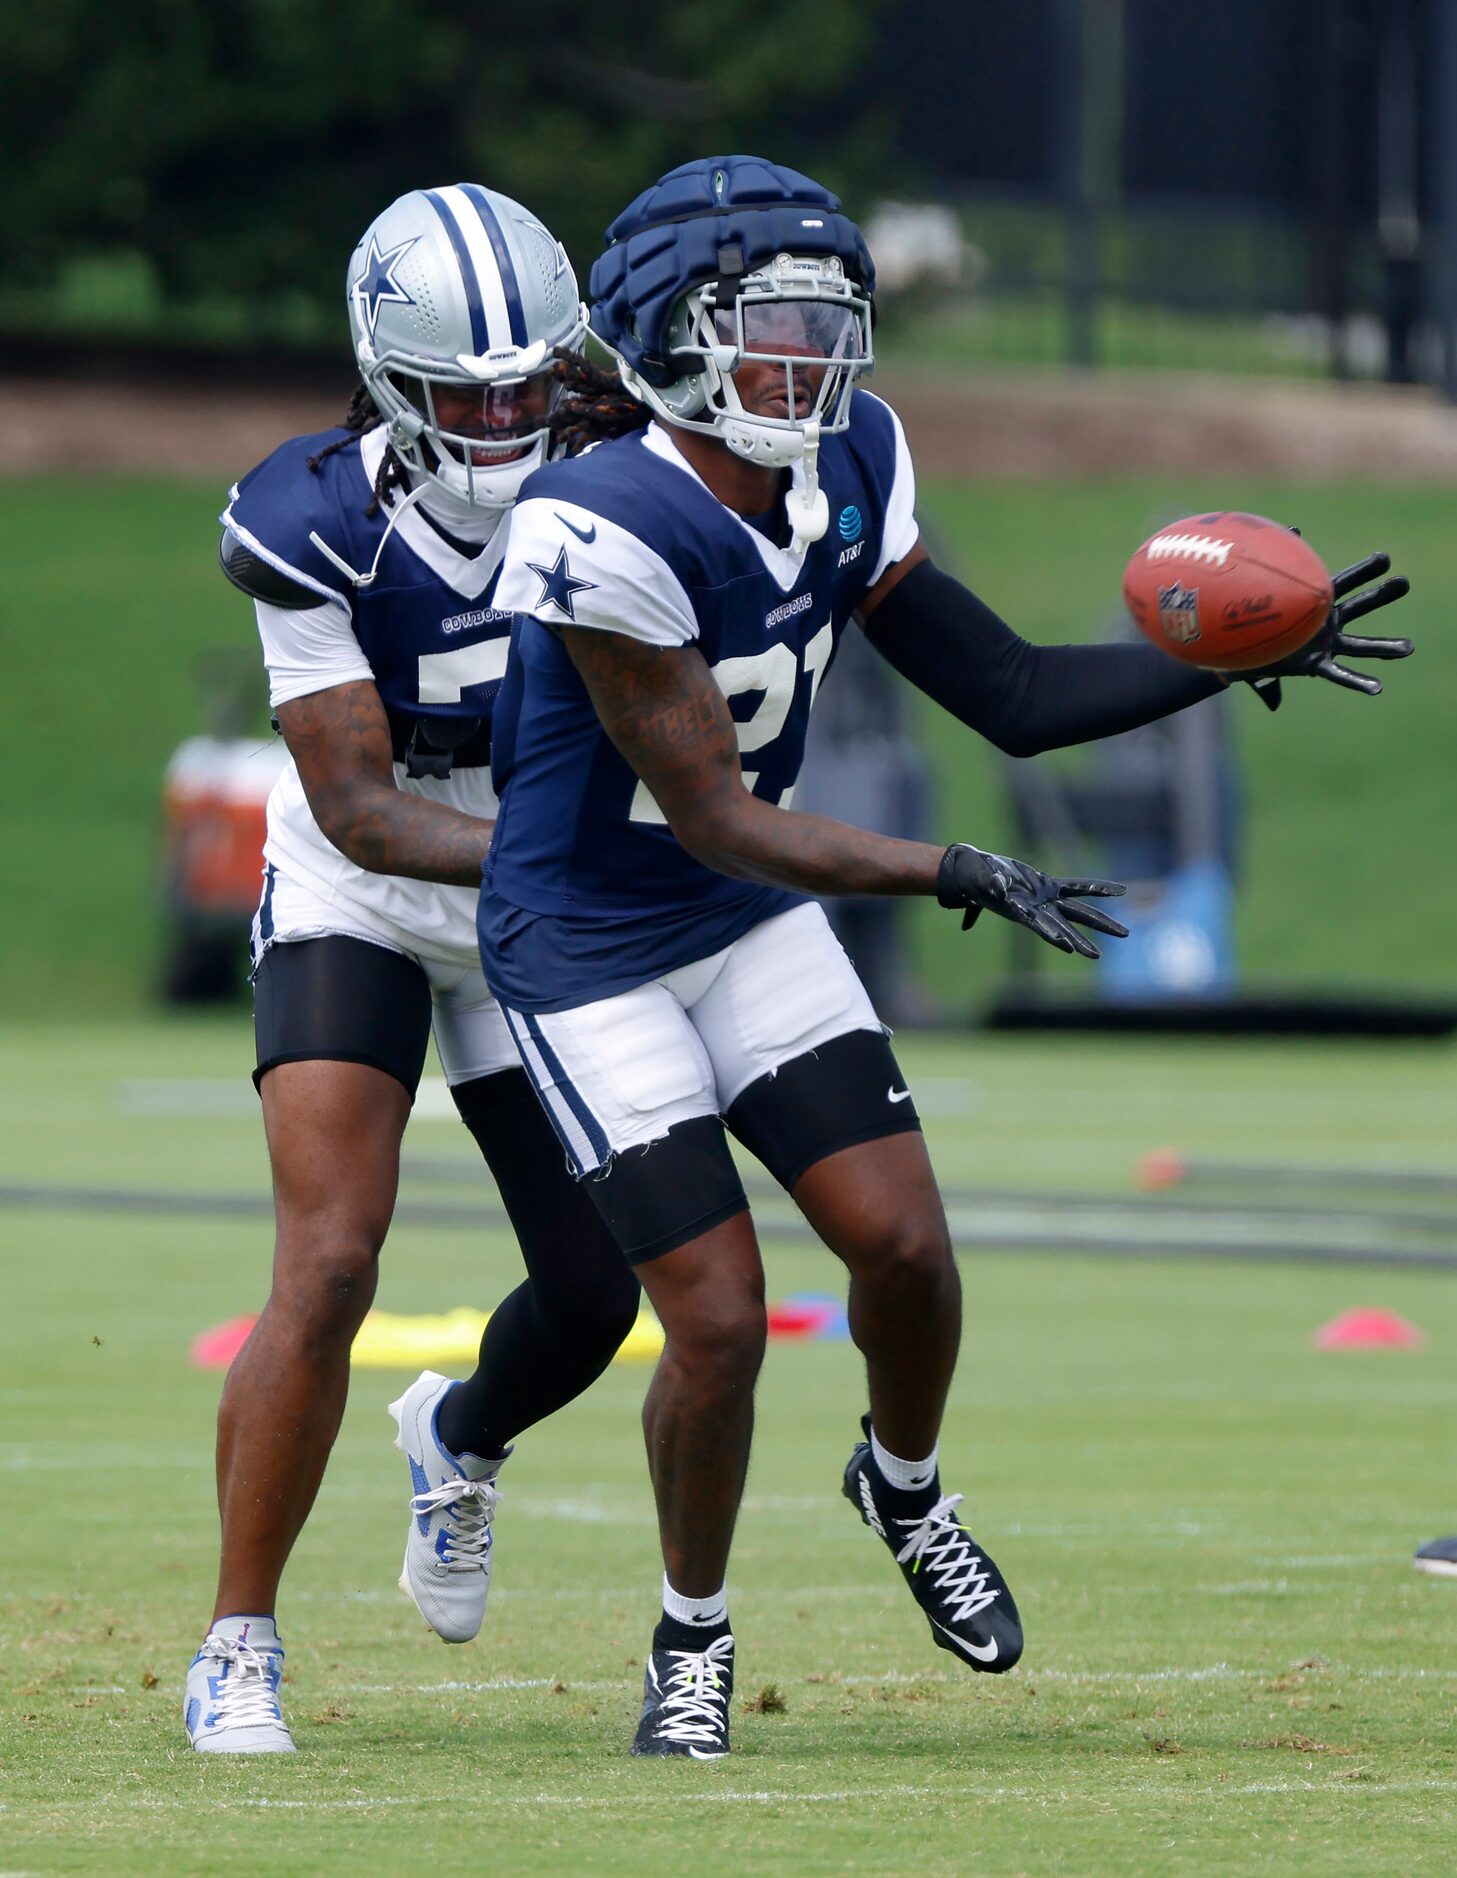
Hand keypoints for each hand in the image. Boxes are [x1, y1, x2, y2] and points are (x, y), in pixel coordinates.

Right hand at [937, 843, 1127, 958]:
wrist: (979, 873)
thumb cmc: (976, 879)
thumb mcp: (984, 881)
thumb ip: (992, 885)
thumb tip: (998, 886)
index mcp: (1021, 912)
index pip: (1040, 926)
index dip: (1053, 935)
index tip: (1068, 948)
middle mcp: (1039, 910)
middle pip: (1066, 927)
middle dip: (1082, 942)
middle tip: (1097, 957)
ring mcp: (1047, 899)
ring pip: (1080, 911)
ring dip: (1101, 922)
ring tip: (1124, 934)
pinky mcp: (1051, 886)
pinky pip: (1079, 887)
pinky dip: (1098, 888)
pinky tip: (1119, 891)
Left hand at [1246, 547, 1412, 711]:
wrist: (1241, 650)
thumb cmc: (1253, 619)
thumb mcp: (1262, 591)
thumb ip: (1278, 562)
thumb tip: (1292, 530)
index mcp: (1317, 601)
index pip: (1346, 582)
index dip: (1364, 571)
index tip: (1385, 559)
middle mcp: (1327, 622)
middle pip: (1360, 606)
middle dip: (1381, 595)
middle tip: (1404, 583)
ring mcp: (1324, 644)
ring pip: (1360, 645)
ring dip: (1385, 646)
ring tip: (1408, 648)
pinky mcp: (1315, 666)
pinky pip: (1340, 674)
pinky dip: (1358, 680)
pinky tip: (1377, 687)